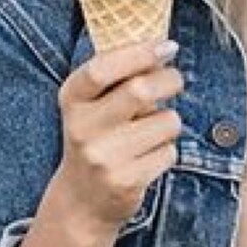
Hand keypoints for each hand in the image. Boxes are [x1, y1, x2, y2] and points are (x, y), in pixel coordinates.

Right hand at [55, 38, 184, 233]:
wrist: (83, 200)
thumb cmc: (96, 140)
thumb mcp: (90, 106)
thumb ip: (116, 77)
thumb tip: (162, 48)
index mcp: (72, 101)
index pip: (102, 69)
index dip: (139, 53)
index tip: (167, 46)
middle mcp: (82, 129)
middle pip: (140, 90)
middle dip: (169, 80)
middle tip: (175, 80)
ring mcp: (104, 157)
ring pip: (165, 122)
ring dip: (170, 122)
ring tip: (153, 131)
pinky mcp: (127, 181)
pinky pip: (169, 152)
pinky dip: (167, 151)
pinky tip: (148, 157)